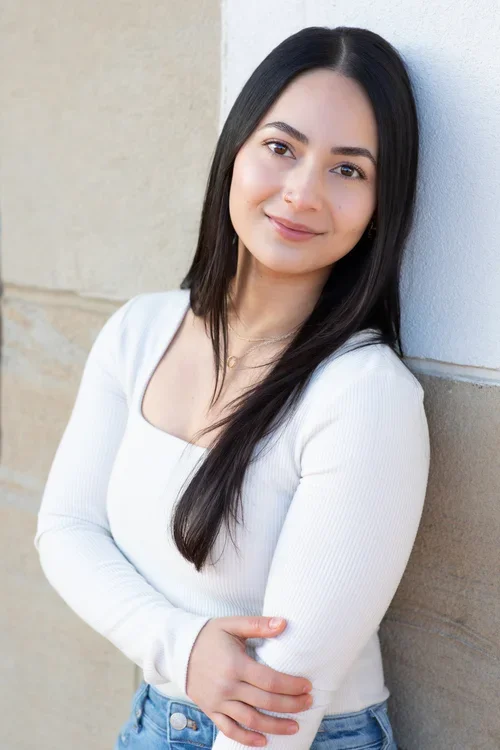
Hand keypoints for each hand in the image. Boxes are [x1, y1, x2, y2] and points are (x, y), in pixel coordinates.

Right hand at [186, 616, 312, 745]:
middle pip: (266, 702)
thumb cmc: (209, 635)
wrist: (177, 649)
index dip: (292, 686)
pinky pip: (230, 729)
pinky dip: (247, 739)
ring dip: (275, 726)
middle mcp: (228, 686)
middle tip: (308, 703)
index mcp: (236, 665)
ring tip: (295, 726)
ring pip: (251, 720)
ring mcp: (218, 701)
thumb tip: (284, 623)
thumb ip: (258, 625)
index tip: (307, 686)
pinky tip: (263, 741)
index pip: (270, 681)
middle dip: (291, 705)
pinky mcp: (211, 710)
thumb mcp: (232, 624)